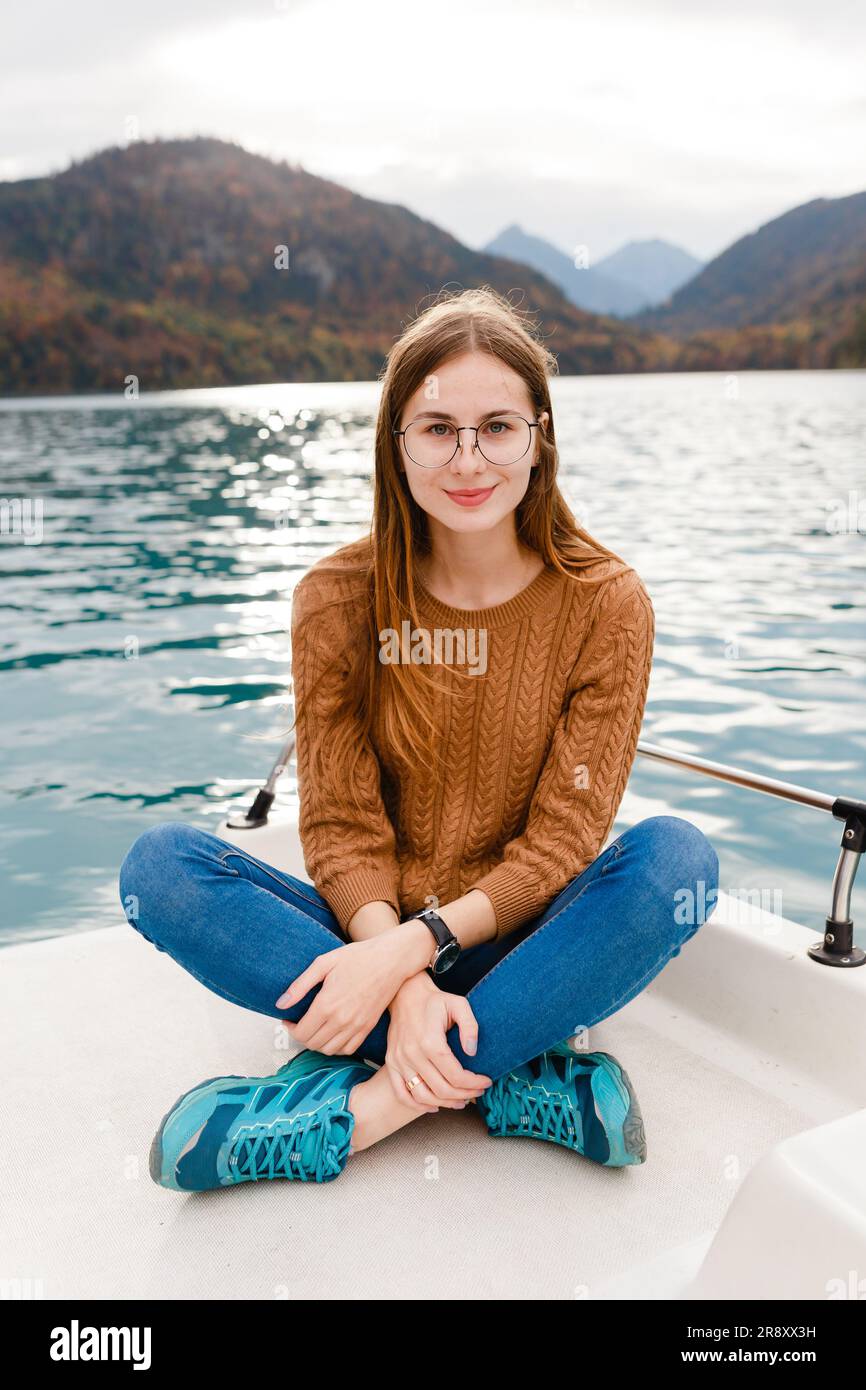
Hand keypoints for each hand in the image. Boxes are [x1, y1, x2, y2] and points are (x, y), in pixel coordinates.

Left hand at [274, 927, 428, 1056]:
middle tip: (299, 1024)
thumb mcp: (324, 963)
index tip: (289, 1020)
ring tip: (314, 1029)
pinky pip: (347, 1049)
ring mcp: (356, 1026)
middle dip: (301, 1036)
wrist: (391, 960)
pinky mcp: (368, 1028)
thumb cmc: (358, 957)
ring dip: (317, 1044)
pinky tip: (332, 1034)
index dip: (290, 1028)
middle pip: (312, 1044)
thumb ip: (299, 985)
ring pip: (329, 1050)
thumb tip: (280, 1004)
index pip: (301, 1032)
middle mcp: (341, 1020)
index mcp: (327, 1004)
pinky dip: (336, 1047)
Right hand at [384, 973, 492, 1111]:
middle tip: (477, 1093)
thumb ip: (470, 1026)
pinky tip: (434, 1105)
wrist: (405, 995)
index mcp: (430, 1041)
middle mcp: (412, 1054)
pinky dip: (417, 1105)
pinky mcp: (391, 1063)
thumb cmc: (435, 1001)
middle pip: (441, 1089)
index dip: (474, 1084)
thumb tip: (472, 1052)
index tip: (486, 1082)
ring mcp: (399, 1061)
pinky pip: (402, 1093)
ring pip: (423, 1095)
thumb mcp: (459, 1004)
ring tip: (461, 1102)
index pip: (455, 1075)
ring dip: (444, 1103)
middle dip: (464, 1095)